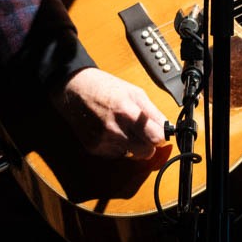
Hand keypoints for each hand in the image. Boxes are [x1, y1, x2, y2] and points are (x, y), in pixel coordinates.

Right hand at [50, 67, 169, 158]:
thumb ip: (152, 112)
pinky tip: (111, 131)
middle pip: (145, 152)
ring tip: (124, 127)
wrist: (74, 89)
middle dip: (149, 145)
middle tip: (145, 134)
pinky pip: (116, 154)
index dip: (161, 137)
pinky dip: (118, 146)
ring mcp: (103, 141)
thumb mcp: (134, 92)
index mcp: (127, 112)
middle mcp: (115, 130)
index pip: (155, 138)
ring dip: (133, 145)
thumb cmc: (104, 87)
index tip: (160, 133)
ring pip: (131, 155)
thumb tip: (167, 127)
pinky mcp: (94, 148)